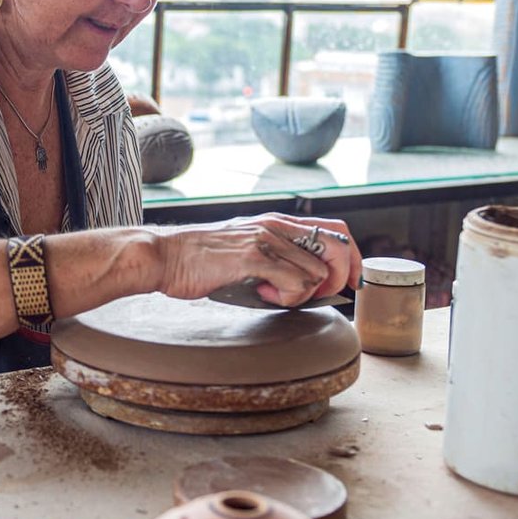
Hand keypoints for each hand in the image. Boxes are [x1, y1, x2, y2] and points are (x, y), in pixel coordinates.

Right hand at [152, 215, 361, 306]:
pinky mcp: (253, 257)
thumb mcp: (245, 247)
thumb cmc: (199, 260)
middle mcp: (276, 225)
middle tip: (310, 295)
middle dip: (336, 280)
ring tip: (272, 292)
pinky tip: (262, 292)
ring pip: (318, 273)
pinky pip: (295, 283)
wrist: (164, 256)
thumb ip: (273, 255)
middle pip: (339, 249)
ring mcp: (266, 239)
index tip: (348, 283)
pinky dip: (287, 297)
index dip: (353, 259)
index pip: (337, 230)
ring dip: (302, 294)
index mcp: (277, 222)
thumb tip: (304, 280)